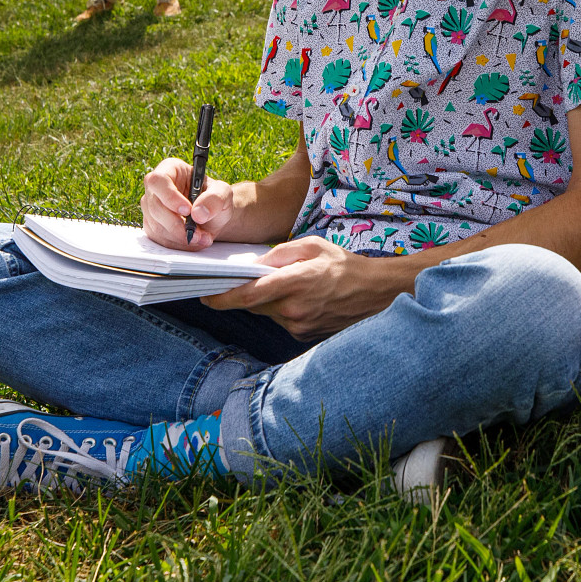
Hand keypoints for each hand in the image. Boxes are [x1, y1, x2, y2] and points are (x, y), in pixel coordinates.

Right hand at [141, 157, 235, 248]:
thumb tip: (198, 213)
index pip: (158, 180)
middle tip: (198, 233)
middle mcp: (155, 188)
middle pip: (155, 206)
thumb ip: (215, 198)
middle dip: (177, 225)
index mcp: (169, 170)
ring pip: (156, 226)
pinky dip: (178, 244)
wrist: (211, 216)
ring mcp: (151, 208)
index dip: (169, 196)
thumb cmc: (214, 198)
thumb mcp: (223, 193)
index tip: (187, 210)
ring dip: (180, 237)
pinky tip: (194, 241)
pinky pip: (160, 239)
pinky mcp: (152, 226)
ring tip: (202, 238)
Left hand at [203, 236, 407, 339]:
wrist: (375, 293)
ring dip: (266, 300)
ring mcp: (299, 326)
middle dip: (243, 294)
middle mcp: (294, 310)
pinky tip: (299, 298)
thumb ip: (281, 253)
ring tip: (283, 285)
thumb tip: (255, 263)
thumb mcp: (313, 245)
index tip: (205, 295)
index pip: (249, 295)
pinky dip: (282, 309)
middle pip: (254, 305)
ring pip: (268, 313)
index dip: (223, 298)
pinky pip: (282, 321)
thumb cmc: (344, 265)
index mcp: (295, 283)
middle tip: (233, 282)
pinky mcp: (304, 335)